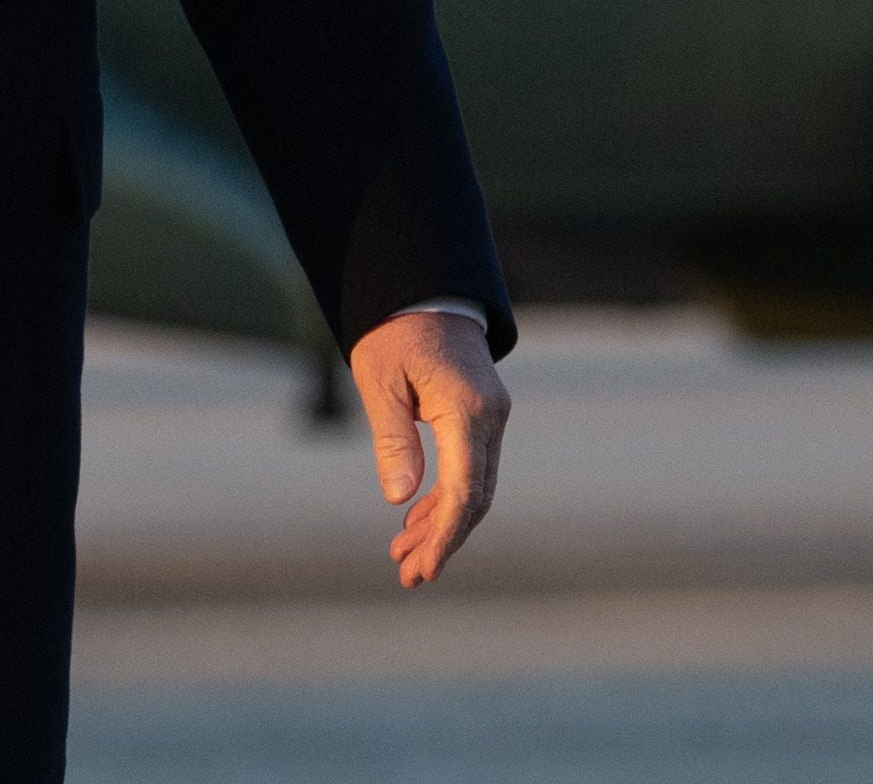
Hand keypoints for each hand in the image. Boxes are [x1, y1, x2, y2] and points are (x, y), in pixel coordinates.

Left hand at [350, 307, 507, 586]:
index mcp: (468, 410)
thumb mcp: (379, 380)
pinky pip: (470, 470)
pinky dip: (445, 499)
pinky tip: (416, 520)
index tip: (425, 567)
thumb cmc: (394, 334)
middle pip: (474, 497)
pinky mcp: (484, 420)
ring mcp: (493, 420)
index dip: (446, 534)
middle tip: (408, 576)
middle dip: (443, 540)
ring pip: (474, 488)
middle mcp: (492, 419)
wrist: (424, 296)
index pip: (464, 488)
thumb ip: (393, 438)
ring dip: (442, 524)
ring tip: (404, 558)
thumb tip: (400, 498)